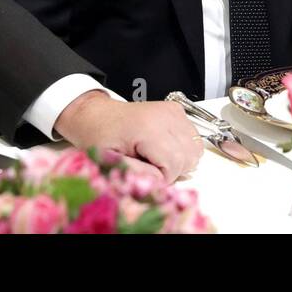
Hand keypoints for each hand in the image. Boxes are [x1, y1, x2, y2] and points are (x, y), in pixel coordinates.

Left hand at [53, 91, 202, 182]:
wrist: (96, 114)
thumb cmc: (98, 136)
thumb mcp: (109, 160)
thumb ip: (135, 172)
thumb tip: (159, 181)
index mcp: (147, 128)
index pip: (174, 163)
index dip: (163, 178)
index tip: (146, 176)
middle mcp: (165, 116)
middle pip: (189, 156)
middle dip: (173, 170)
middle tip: (151, 168)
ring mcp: (173, 112)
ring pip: (196, 148)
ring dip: (180, 160)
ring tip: (157, 159)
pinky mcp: (177, 111)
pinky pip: (193, 137)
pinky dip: (183, 148)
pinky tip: (164, 148)